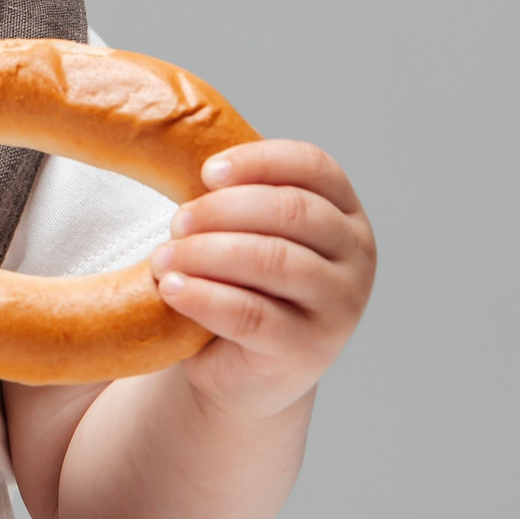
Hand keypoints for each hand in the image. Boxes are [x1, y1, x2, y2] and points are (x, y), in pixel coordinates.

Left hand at [148, 139, 374, 421]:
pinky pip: (251, 314)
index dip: (258, 160)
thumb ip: (238, 199)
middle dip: (223, 209)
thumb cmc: (243, 287)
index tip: (207, 171)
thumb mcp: (249, 235)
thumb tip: (174, 147)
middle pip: (291, 210)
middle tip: (176, 222)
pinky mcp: (309, 349)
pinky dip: (204, 296)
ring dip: (206, 253)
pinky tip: (171, 288)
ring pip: (272, 260)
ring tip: (162, 258)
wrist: (242, 371)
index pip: (313, 165)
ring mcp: (340, 305)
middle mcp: (356, 255)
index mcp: (344, 213)